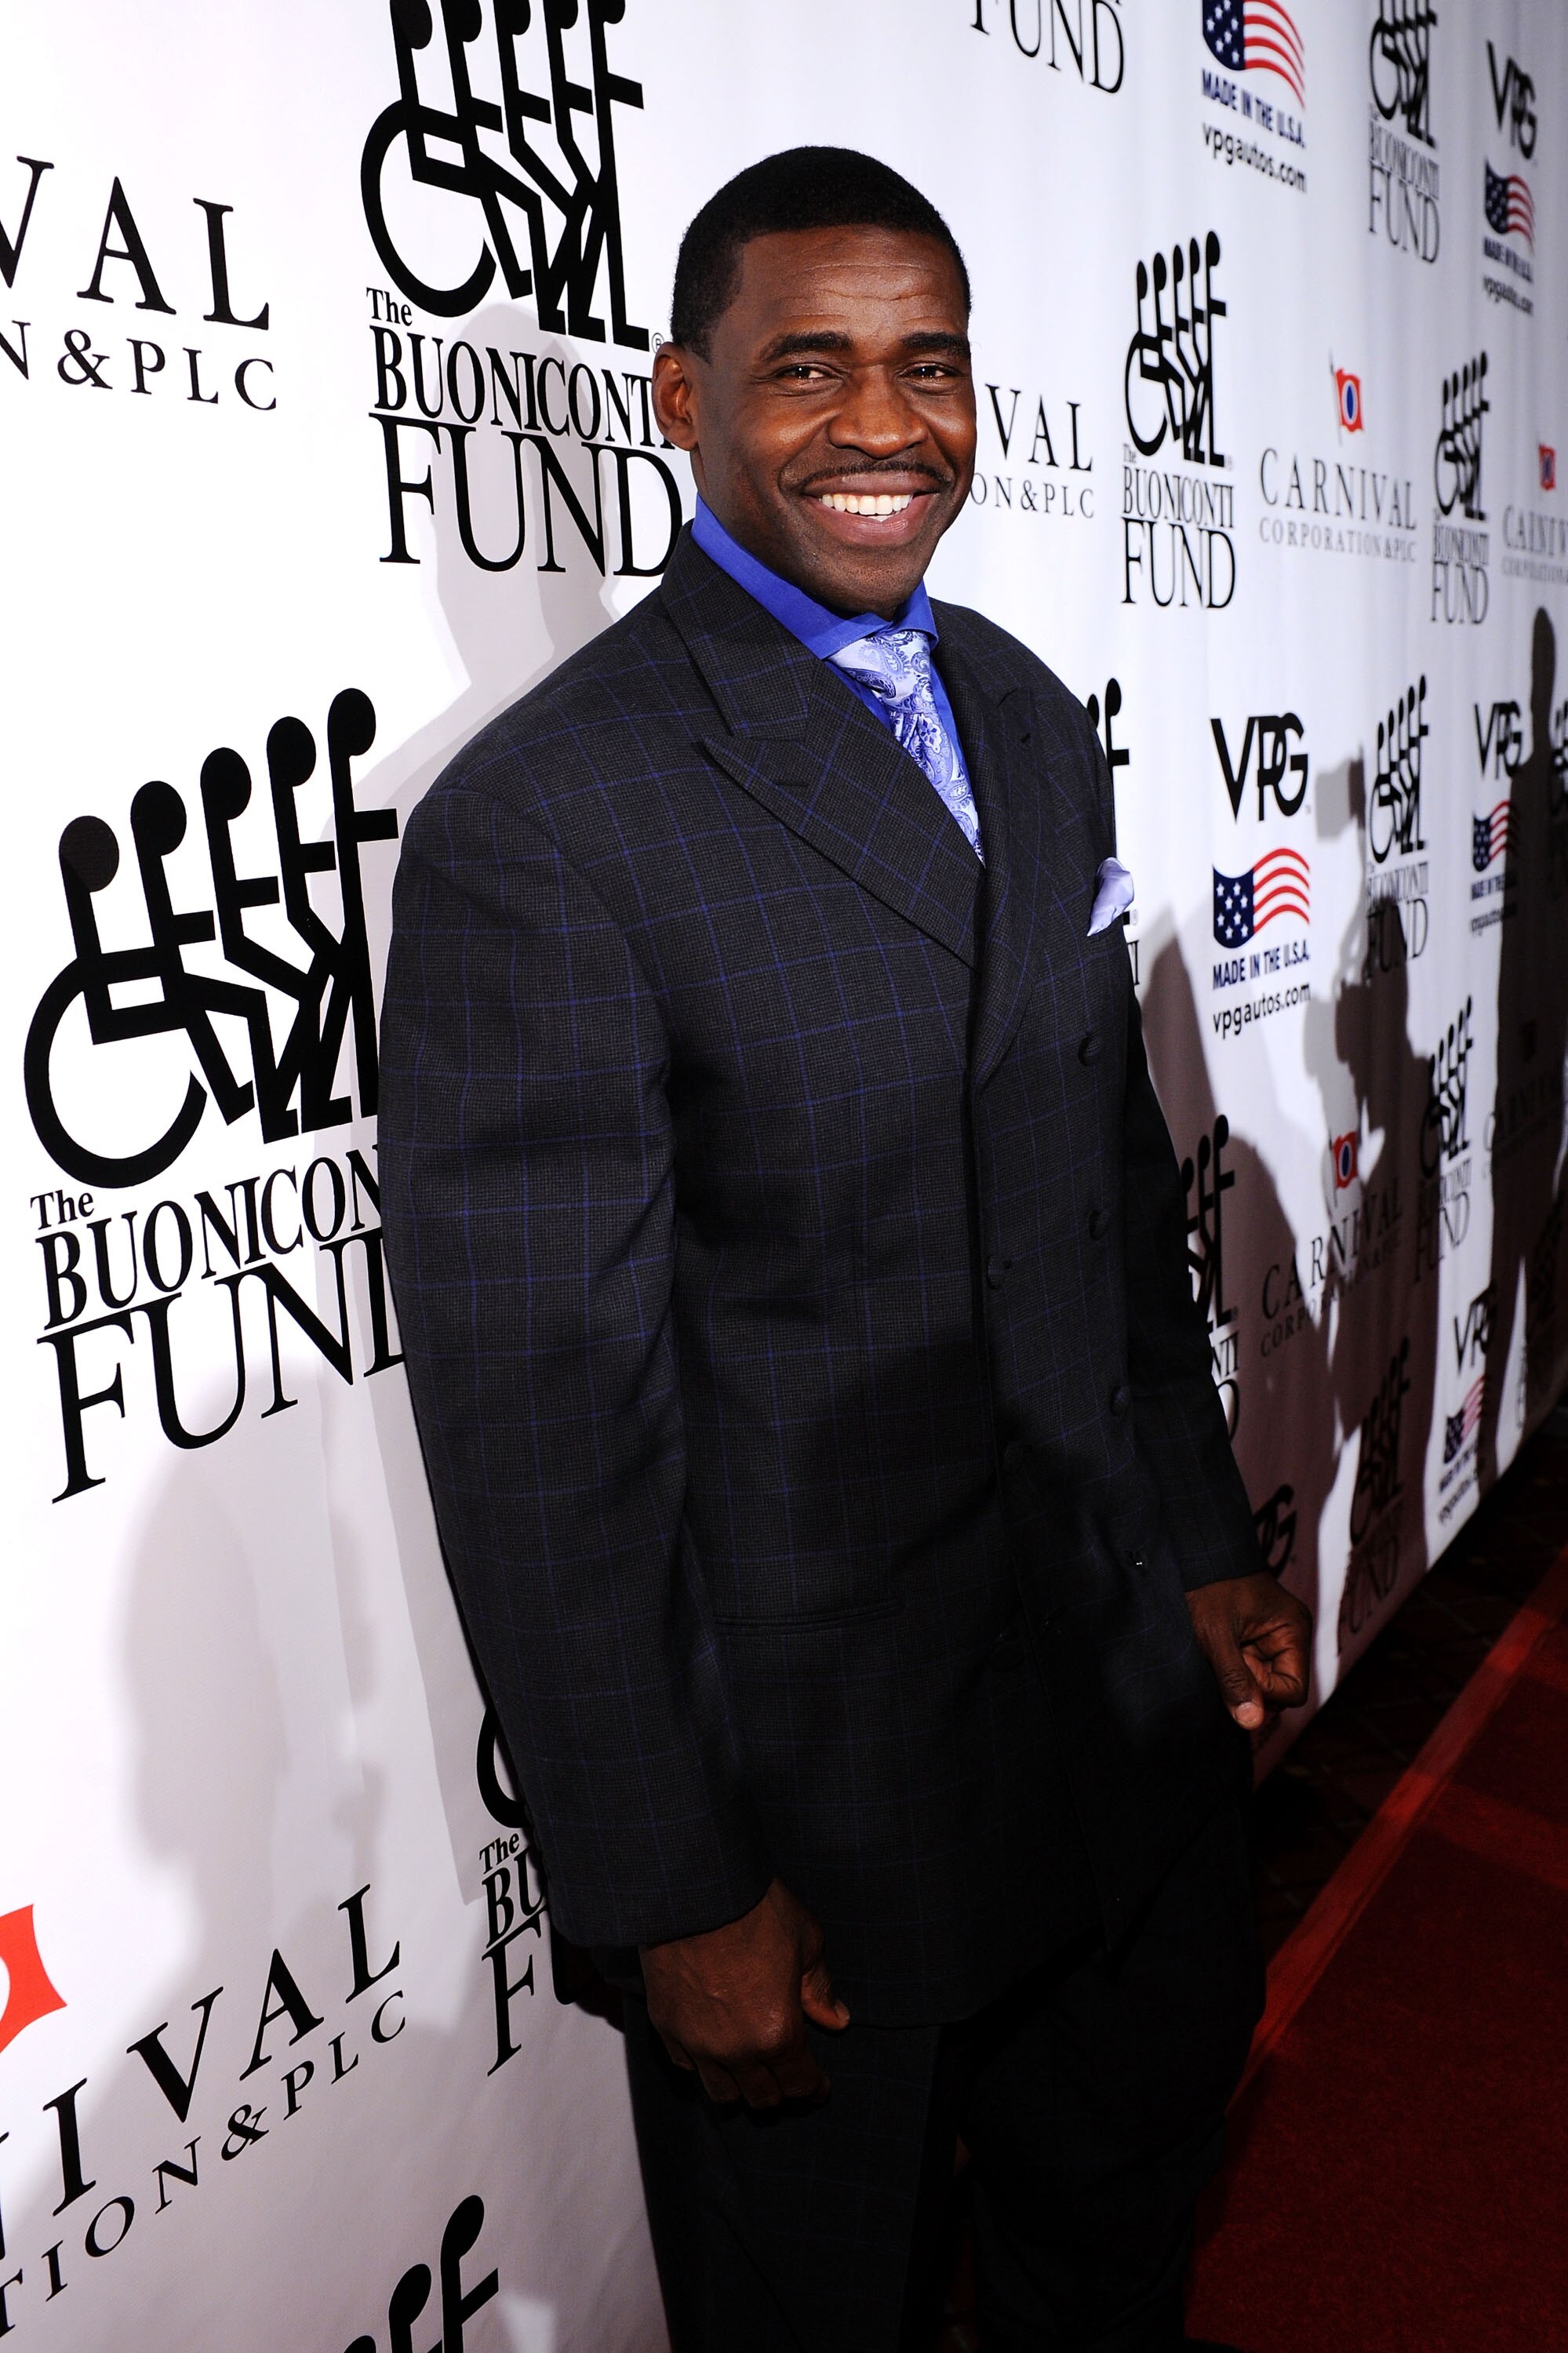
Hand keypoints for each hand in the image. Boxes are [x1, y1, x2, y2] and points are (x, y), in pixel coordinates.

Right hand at [639, 1877, 849, 2108]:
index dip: (814, 2090)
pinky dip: (702, 2065)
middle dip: (780, 2091)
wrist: (697, 1888)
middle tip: (787, 2077)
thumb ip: (818, 1989)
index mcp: (778, 2033)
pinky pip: (686, 2065)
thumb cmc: (758, 1910)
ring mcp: (696, 2042)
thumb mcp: (806, 1942)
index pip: (800, 2085)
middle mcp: (736, 2051)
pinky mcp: (666, 2025)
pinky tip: (713, 2051)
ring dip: (740, 2088)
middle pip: (761, 2097)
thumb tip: (836, 2020)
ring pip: (721, 2093)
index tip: (820, 2087)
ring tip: (749, 2073)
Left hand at [1187, 1571, 1312, 1730]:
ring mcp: (1273, 1637)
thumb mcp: (1216, 1634)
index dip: (1264, 1691)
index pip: (1293, 1691)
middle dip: (1249, 1682)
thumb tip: (1252, 1723)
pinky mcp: (1255, 1637)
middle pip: (1278, 1688)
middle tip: (1224, 1654)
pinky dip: (1232, 1664)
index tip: (1237, 1666)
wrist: (1195, 1551)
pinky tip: (1218, 1647)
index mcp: (1294, 1631)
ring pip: (1261, 1680)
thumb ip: (1234, 1678)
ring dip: (1238, 1674)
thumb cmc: (1208, 1584)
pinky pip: (1250, 1667)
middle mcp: (1290, 1635)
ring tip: (1220, 1647)